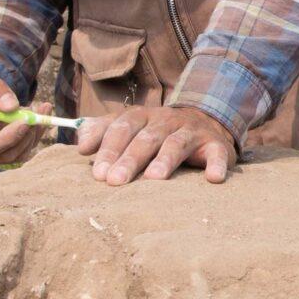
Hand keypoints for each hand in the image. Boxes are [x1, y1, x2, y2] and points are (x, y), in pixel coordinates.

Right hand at [0, 69, 42, 165]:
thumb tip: (12, 107)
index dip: (8, 138)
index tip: (27, 121)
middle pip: (4, 154)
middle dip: (25, 134)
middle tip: (37, 111)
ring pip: (17, 153)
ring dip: (33, 133)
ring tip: (36, 108)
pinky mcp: (0, 149)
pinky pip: (22, 148)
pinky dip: (34, 133)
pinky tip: (38, 114)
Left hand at [78, 104, 236, 184]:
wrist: (204, 122)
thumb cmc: (158, 132)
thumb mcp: (131, 127)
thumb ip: (104, 132)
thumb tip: (81, 145)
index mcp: (142, 116)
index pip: (122, 128)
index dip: (109, 149)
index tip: (97, 173)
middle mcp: (166, 120)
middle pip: (146, 138)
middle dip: (129, 159)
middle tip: (115, 181)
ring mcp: (191, 131)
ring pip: (176, 143)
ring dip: (165, 160)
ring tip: (154, 178)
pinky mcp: (216, 144)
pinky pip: (217, 153)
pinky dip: (216, 165)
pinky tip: (213, 178)